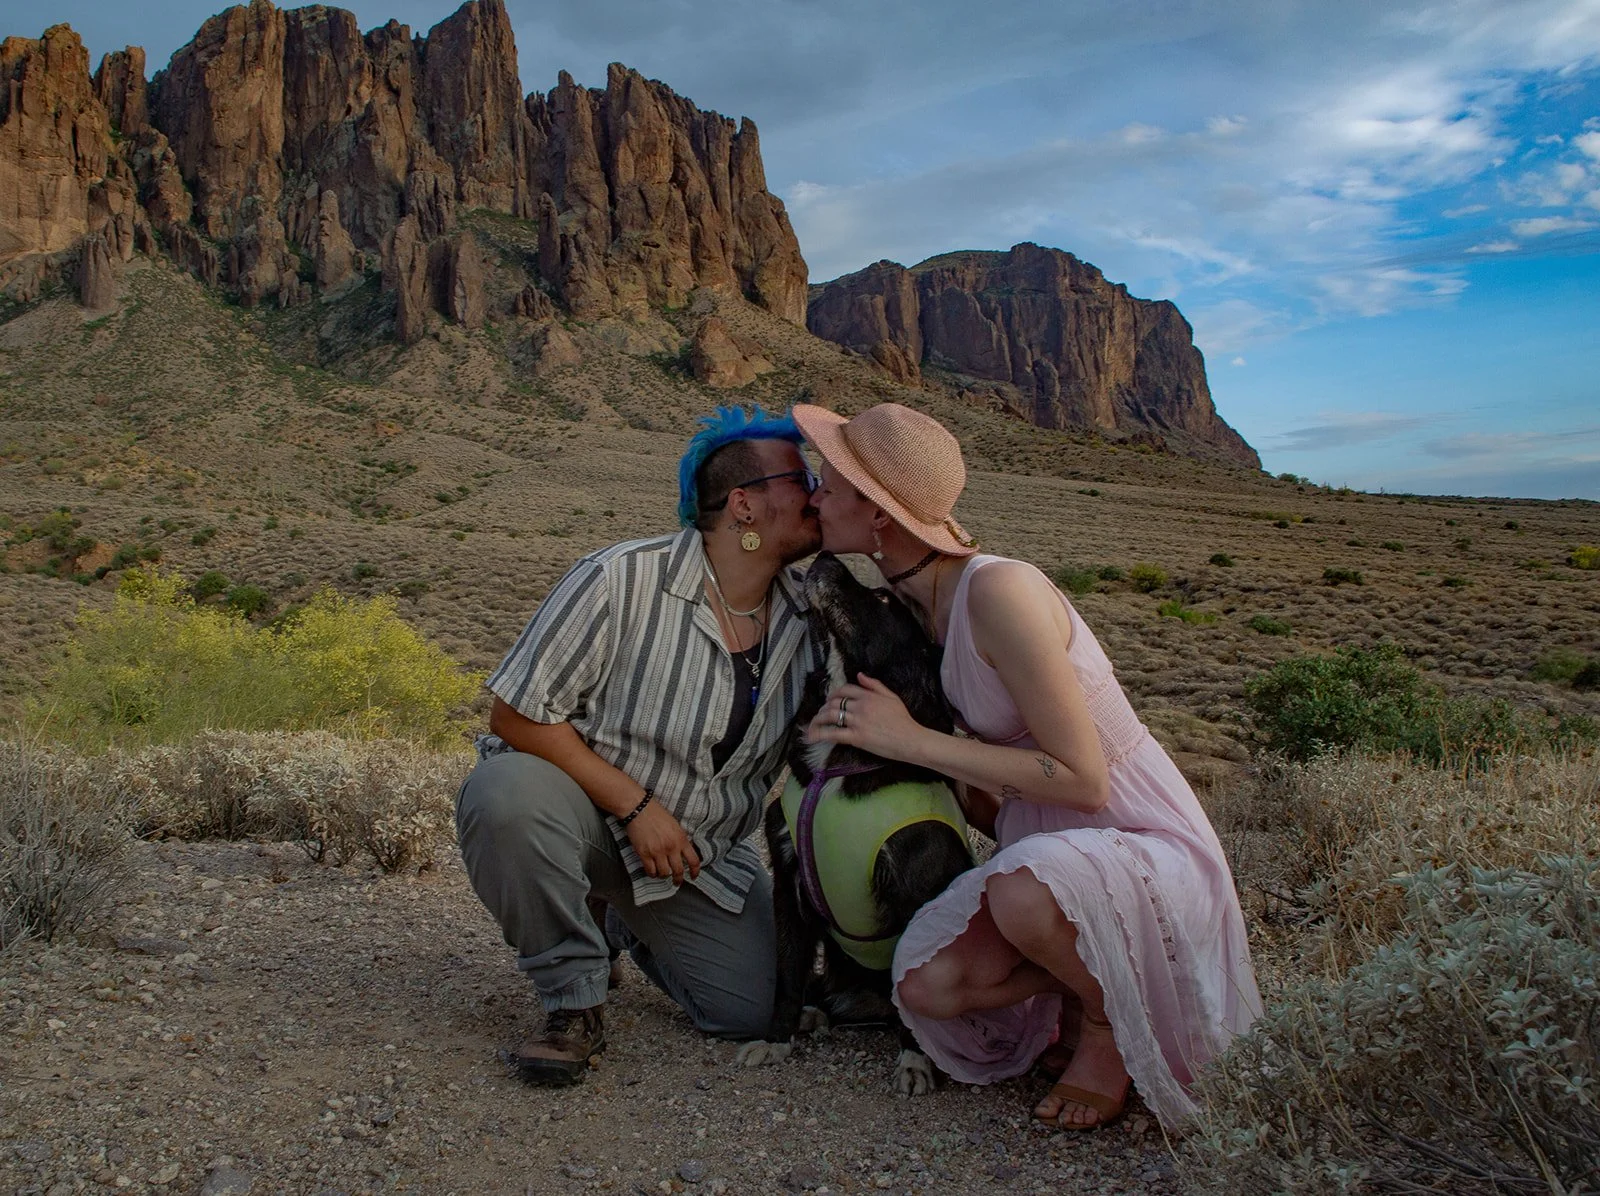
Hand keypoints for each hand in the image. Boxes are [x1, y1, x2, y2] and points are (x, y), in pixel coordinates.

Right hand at [623, 801, 700, 884]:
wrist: (639, 809)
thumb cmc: (656, 814)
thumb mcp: (675, 826)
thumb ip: (680, 840)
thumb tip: (683, 853)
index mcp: (681, 839)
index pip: (694, 860)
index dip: (695, 872)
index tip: (693, 876)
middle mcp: (671, 847)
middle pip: (678, 871)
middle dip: (678, 879)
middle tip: (677, 882)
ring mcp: (657, 851)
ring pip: (664, 873)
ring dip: (664, 875)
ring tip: (662, 873)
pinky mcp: (644, 853)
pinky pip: (651, 871)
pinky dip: (652, 873)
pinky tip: (652, 871)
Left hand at [805, 674, 925, 761]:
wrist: (910, 740)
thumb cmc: (903, 720)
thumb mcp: (892, 697)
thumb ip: (875, 685)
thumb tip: (860, 675)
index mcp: (868, 695)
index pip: (844, 690)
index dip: (833, 695)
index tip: (828, 701)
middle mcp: (860, 706)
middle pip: (833, 702)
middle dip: (823, 709)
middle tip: (819, 716)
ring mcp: (857, 721)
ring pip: (830, 716)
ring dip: (817, 720)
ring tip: (812, 726)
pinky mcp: (856, 737)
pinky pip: (833, 733)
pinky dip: (819, 734)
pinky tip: (811, 737)